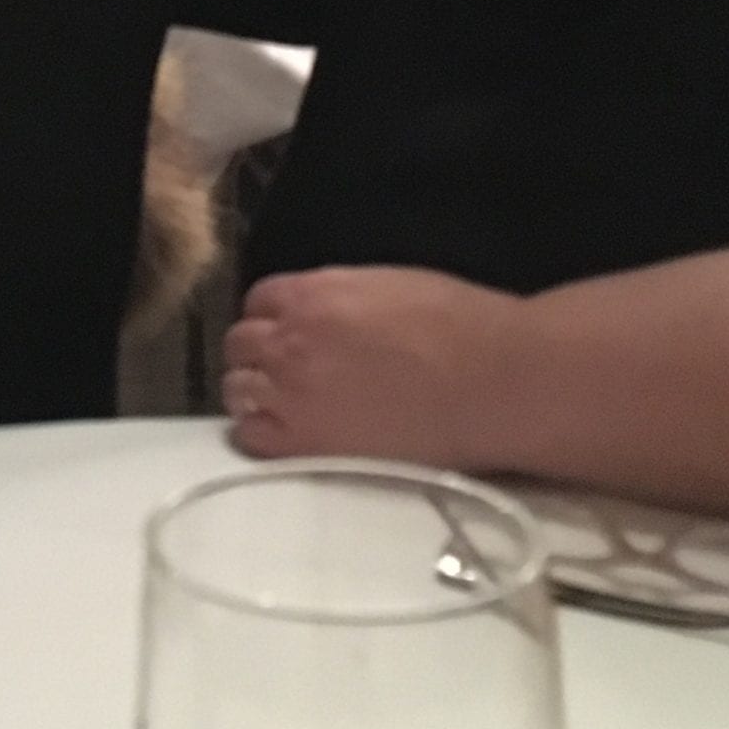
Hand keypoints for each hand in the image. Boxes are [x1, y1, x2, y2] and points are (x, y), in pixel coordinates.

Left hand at [221, 266, 526, 467]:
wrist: (491, 381)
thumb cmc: (456, 324)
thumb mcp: (384, 284)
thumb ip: (334, 296)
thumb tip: (318, 310)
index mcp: (311, 295)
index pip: (257, 300)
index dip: (272, 317)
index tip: (286, 331)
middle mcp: (290, 341)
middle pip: (239, 345)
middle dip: (257, 353)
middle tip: (283, 370)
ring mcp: (293, 394)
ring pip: (238, 389)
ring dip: (255, 392)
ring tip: (284, 405)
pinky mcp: (307, 444)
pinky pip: (252, 436)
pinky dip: (260, 432)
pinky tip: (287, 434)